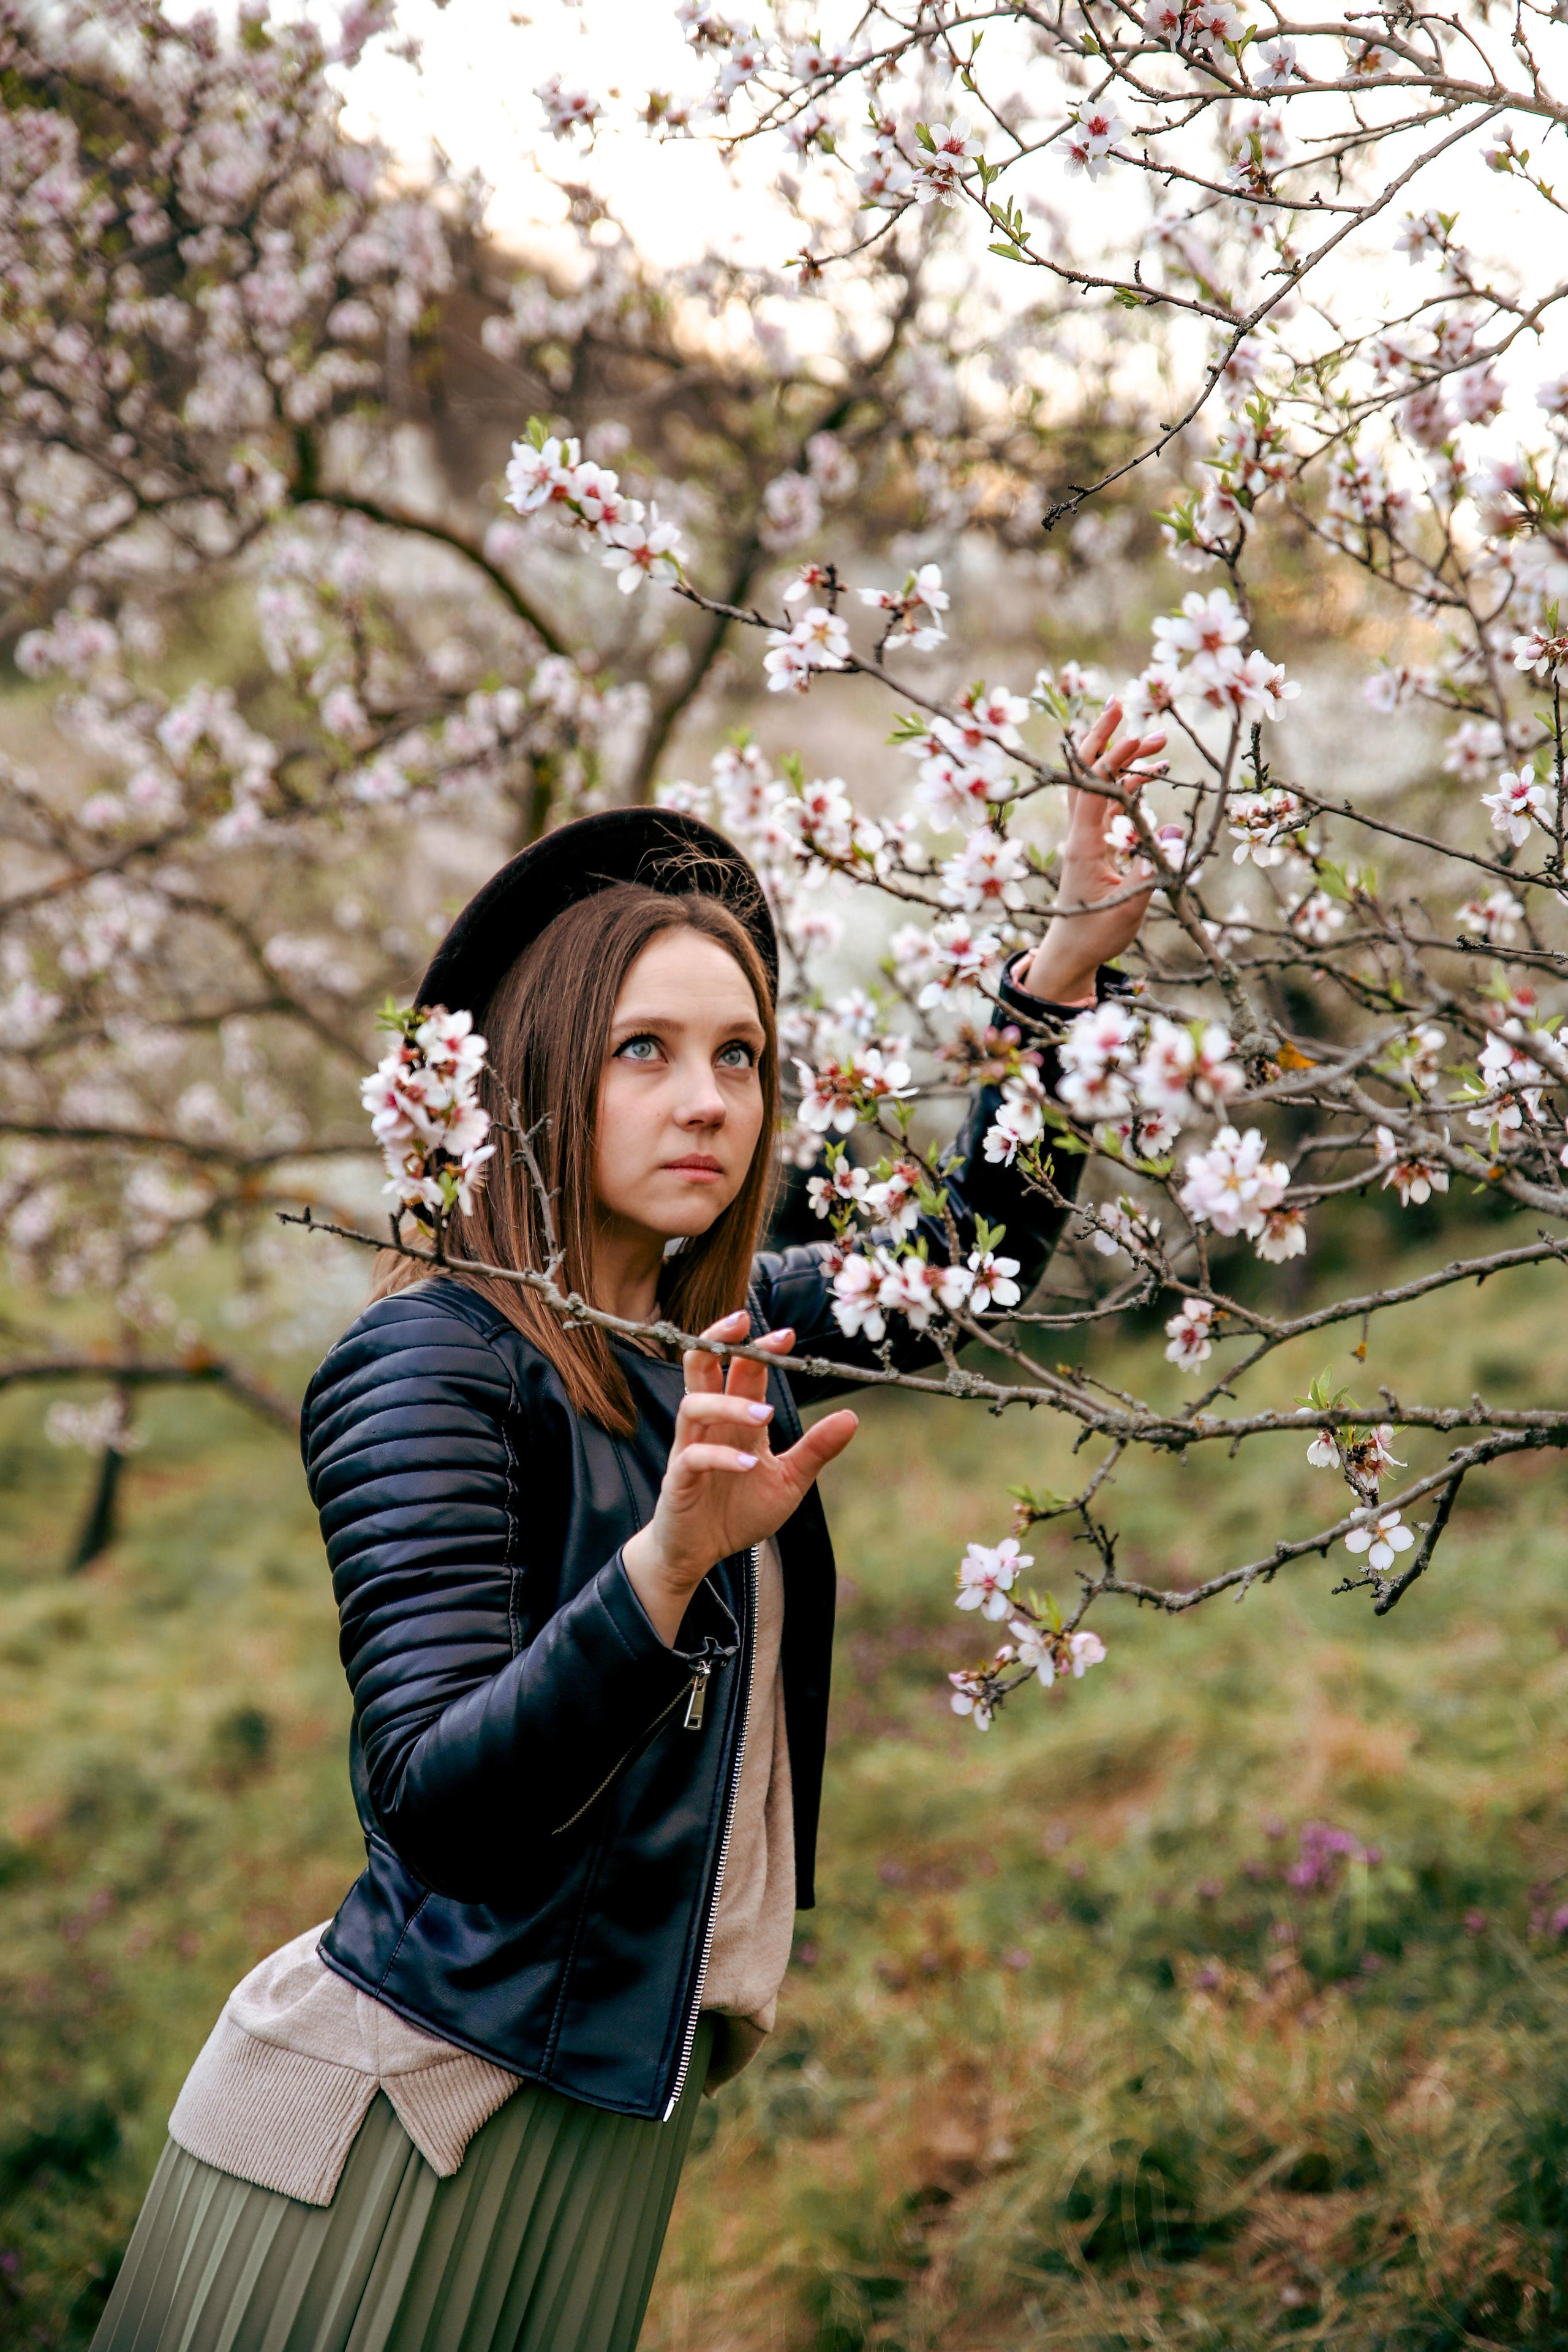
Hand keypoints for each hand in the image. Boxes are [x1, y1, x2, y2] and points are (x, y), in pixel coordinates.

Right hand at [622, 1309, 857, 1646]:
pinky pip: (692, 1456)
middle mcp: (710, 1425)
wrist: (699, 1552)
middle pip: (701, 1367)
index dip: (759, 1349)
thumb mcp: (789, 1480)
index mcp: (735, 1420)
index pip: (741, 1371)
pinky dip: (719, 1456)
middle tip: (743, 1324)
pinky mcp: (678, 1479)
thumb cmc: (739, 1510)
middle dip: (718, 1340)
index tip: (787, 1335)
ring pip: (694, 1406)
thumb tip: (852, 1415)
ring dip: (729, 1404)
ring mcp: (689, 1448)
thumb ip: (816, 1449)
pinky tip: (748, 1464)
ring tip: (766, 1415)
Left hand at [1017, 699, 1166, 1005]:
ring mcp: (1085, 835)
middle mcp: (1080, 833)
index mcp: (1084, 845)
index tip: (1138, 734)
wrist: (1070, 951)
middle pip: (1084, 773)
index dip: (1115, 760)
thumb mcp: (1129, 908)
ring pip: (1099, 785)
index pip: (1096, 790)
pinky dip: (1129, 784)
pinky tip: (1154, 772)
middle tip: (1122, 705)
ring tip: (1159, 738)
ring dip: (1123, 759)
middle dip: (1102, 737)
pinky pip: (1110, 804)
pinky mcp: (1094, 843)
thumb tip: (1172, 833)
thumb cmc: (1096, 934)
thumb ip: (1151, 870)